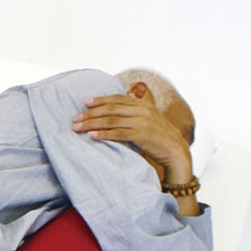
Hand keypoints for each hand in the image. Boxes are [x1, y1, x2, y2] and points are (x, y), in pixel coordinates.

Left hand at [72, 84, 191, 179]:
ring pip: (111, 120)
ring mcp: (142, 121)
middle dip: (91, 113)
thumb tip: (118, 113)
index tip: (85, 102)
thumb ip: (135, 115)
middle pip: (111, 108)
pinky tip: (92, 136)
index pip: (117, 98)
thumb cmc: (159, 139)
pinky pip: (118, 133)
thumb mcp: (148, 122)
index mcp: (142, 104)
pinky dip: (104, 134)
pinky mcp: (142, 135)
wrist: (176, 151)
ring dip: (92, 123)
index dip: (100, 99)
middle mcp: (142, 110)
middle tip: (75, 118)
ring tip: (78, 127)